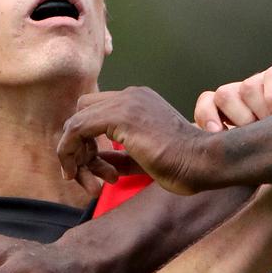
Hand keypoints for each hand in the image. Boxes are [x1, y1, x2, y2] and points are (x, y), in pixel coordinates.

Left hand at [58, 86, 210, 195]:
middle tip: (81, 170)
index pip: (98, 110)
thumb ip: (118, 155)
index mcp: (140, 100)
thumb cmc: (183, 163)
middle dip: (76, 142)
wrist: (201, 160)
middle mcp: (131, 94)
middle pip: (82, 110)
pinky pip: (76, 130)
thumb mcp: (142, 157)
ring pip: (76, 121)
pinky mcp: (119, 116)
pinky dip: (69, 151)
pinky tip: (78, 172)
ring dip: (72, 152)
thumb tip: (96, 160)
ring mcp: (125, 102)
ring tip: (82, 178)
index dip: (88, 138)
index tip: (91, 166)